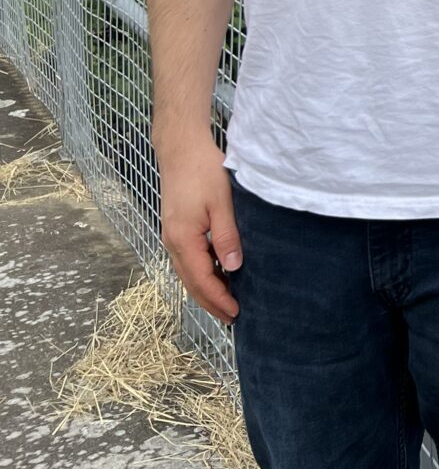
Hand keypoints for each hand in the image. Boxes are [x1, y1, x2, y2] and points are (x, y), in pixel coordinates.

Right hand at [158, 134, 241, 323]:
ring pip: (187, 273)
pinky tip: (217, 275)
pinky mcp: (176, 229)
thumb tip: (232, 267)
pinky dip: (201, 274)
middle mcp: (172, 242)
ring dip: (205, 290)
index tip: (236, 313)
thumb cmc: (204, 172)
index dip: (218, 299)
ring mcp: (172, 236)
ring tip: (226, 303)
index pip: (201, 279)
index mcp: (183, 239)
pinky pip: (187, 261)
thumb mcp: (222, 203)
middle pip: (191, 282)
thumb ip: (226, 236)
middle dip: (210, 302)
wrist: (182, 150)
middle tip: (232, 318)